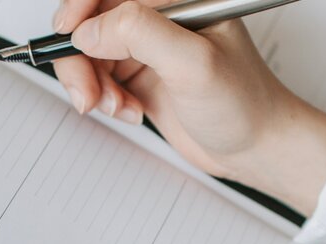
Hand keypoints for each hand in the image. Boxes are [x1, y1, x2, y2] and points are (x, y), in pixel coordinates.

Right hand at [49, 0, 325, 212]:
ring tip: (117, 107)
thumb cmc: (246, 102)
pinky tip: (129, 111)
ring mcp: (148, 47)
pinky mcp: (141, 75)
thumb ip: (140, 33)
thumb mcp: (194, 63)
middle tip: (88, 93)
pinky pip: (100, 78)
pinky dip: (104, 99)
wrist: (258, 148)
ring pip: (89, 53)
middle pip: (91, 21)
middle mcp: (160, 18)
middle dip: (81, 59)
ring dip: (92, 84)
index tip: (67, 32)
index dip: (80, 7)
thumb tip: (91, 29)